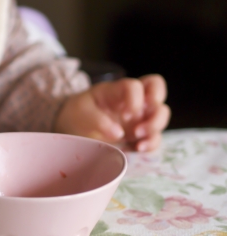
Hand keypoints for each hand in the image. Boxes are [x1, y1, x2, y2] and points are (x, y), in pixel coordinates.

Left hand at [54, 75, 169, 151]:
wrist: (74, 126)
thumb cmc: (79, 113)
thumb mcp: (81, 112)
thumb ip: (97, 120)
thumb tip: (118, 133)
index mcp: (117, 90)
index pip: (135, 85)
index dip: (135, 99)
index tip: (125, 115)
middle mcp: (133, 99)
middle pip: (158, 93)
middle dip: (155, 113)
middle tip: (137, 131)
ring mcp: (139, 115)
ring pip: (162, 114)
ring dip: (155, 129)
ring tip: (138, 144)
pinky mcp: (140, 132)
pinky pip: (155, 135)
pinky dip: (151, 144)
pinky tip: (138, 149)